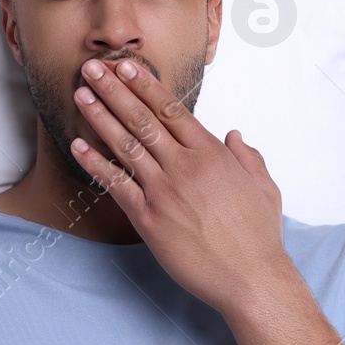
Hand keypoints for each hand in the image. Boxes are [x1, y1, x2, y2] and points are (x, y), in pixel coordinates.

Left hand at [69, 57, 296, 315]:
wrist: (251, 278)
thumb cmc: (259, 237)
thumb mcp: (265, 187)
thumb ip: (248, 157)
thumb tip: (233, 135)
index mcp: (212, 154)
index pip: (172, 109)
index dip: (145, 85)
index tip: (127, 66)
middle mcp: (185, 166)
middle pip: (142, 118)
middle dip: (114, 90)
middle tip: (93, 67)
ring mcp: (164, 191)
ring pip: (126, 145)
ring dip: (100, 117)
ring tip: (81, 95)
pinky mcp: (149, 219)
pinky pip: (117, 184)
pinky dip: (96, 163)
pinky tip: (79, 146)